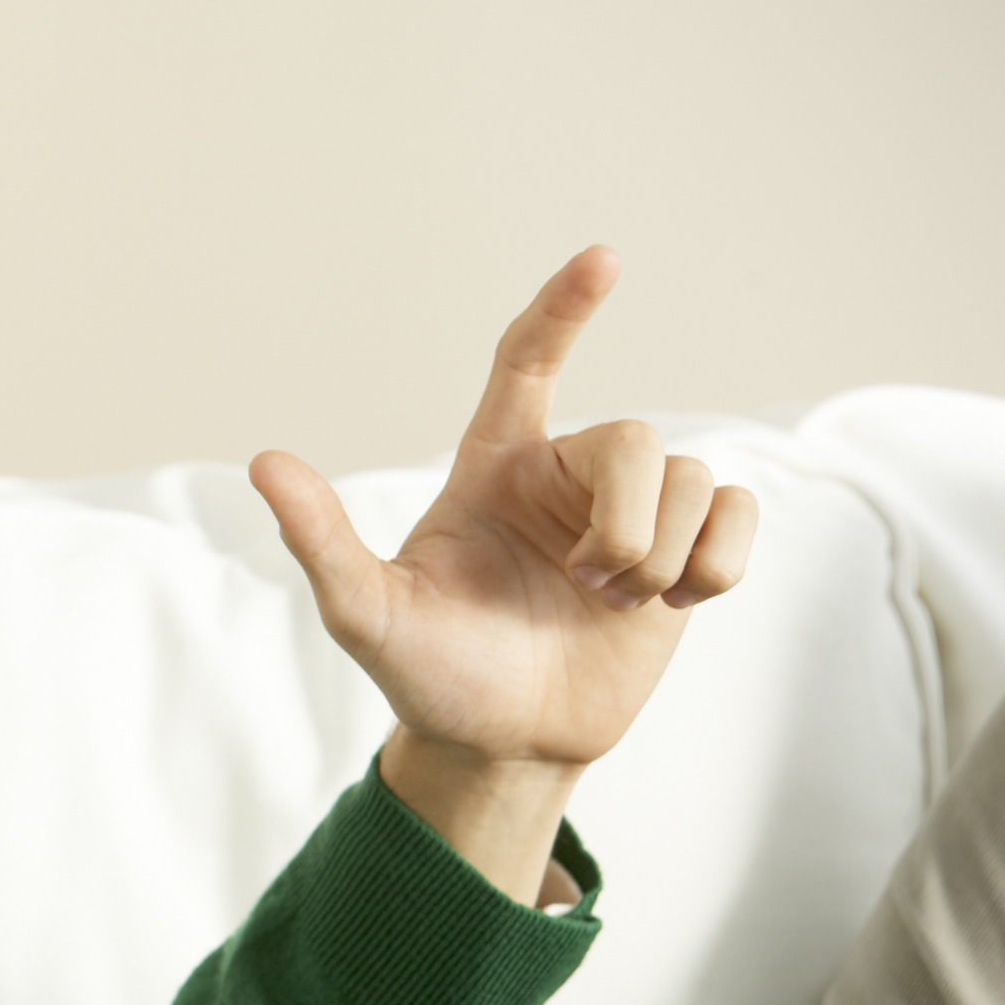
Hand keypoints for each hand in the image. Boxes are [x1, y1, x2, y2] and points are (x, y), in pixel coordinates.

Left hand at [248, 247, 760, 898]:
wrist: (499, 746)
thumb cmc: (430, 674)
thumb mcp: (367, 614)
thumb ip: (321, 540)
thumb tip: (264, 464)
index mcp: (493, 467)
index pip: (527, 362)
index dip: (563, 308)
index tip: (605, 259)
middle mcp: (567, 476)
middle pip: (637, 438)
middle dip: (622, 523)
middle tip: (582, 584)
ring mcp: (632, 513)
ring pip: (695, 479)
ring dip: (662, 556)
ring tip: (613, 604)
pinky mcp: (685, 554)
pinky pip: (741, 513)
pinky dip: (719, 562)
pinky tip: (677, 602)